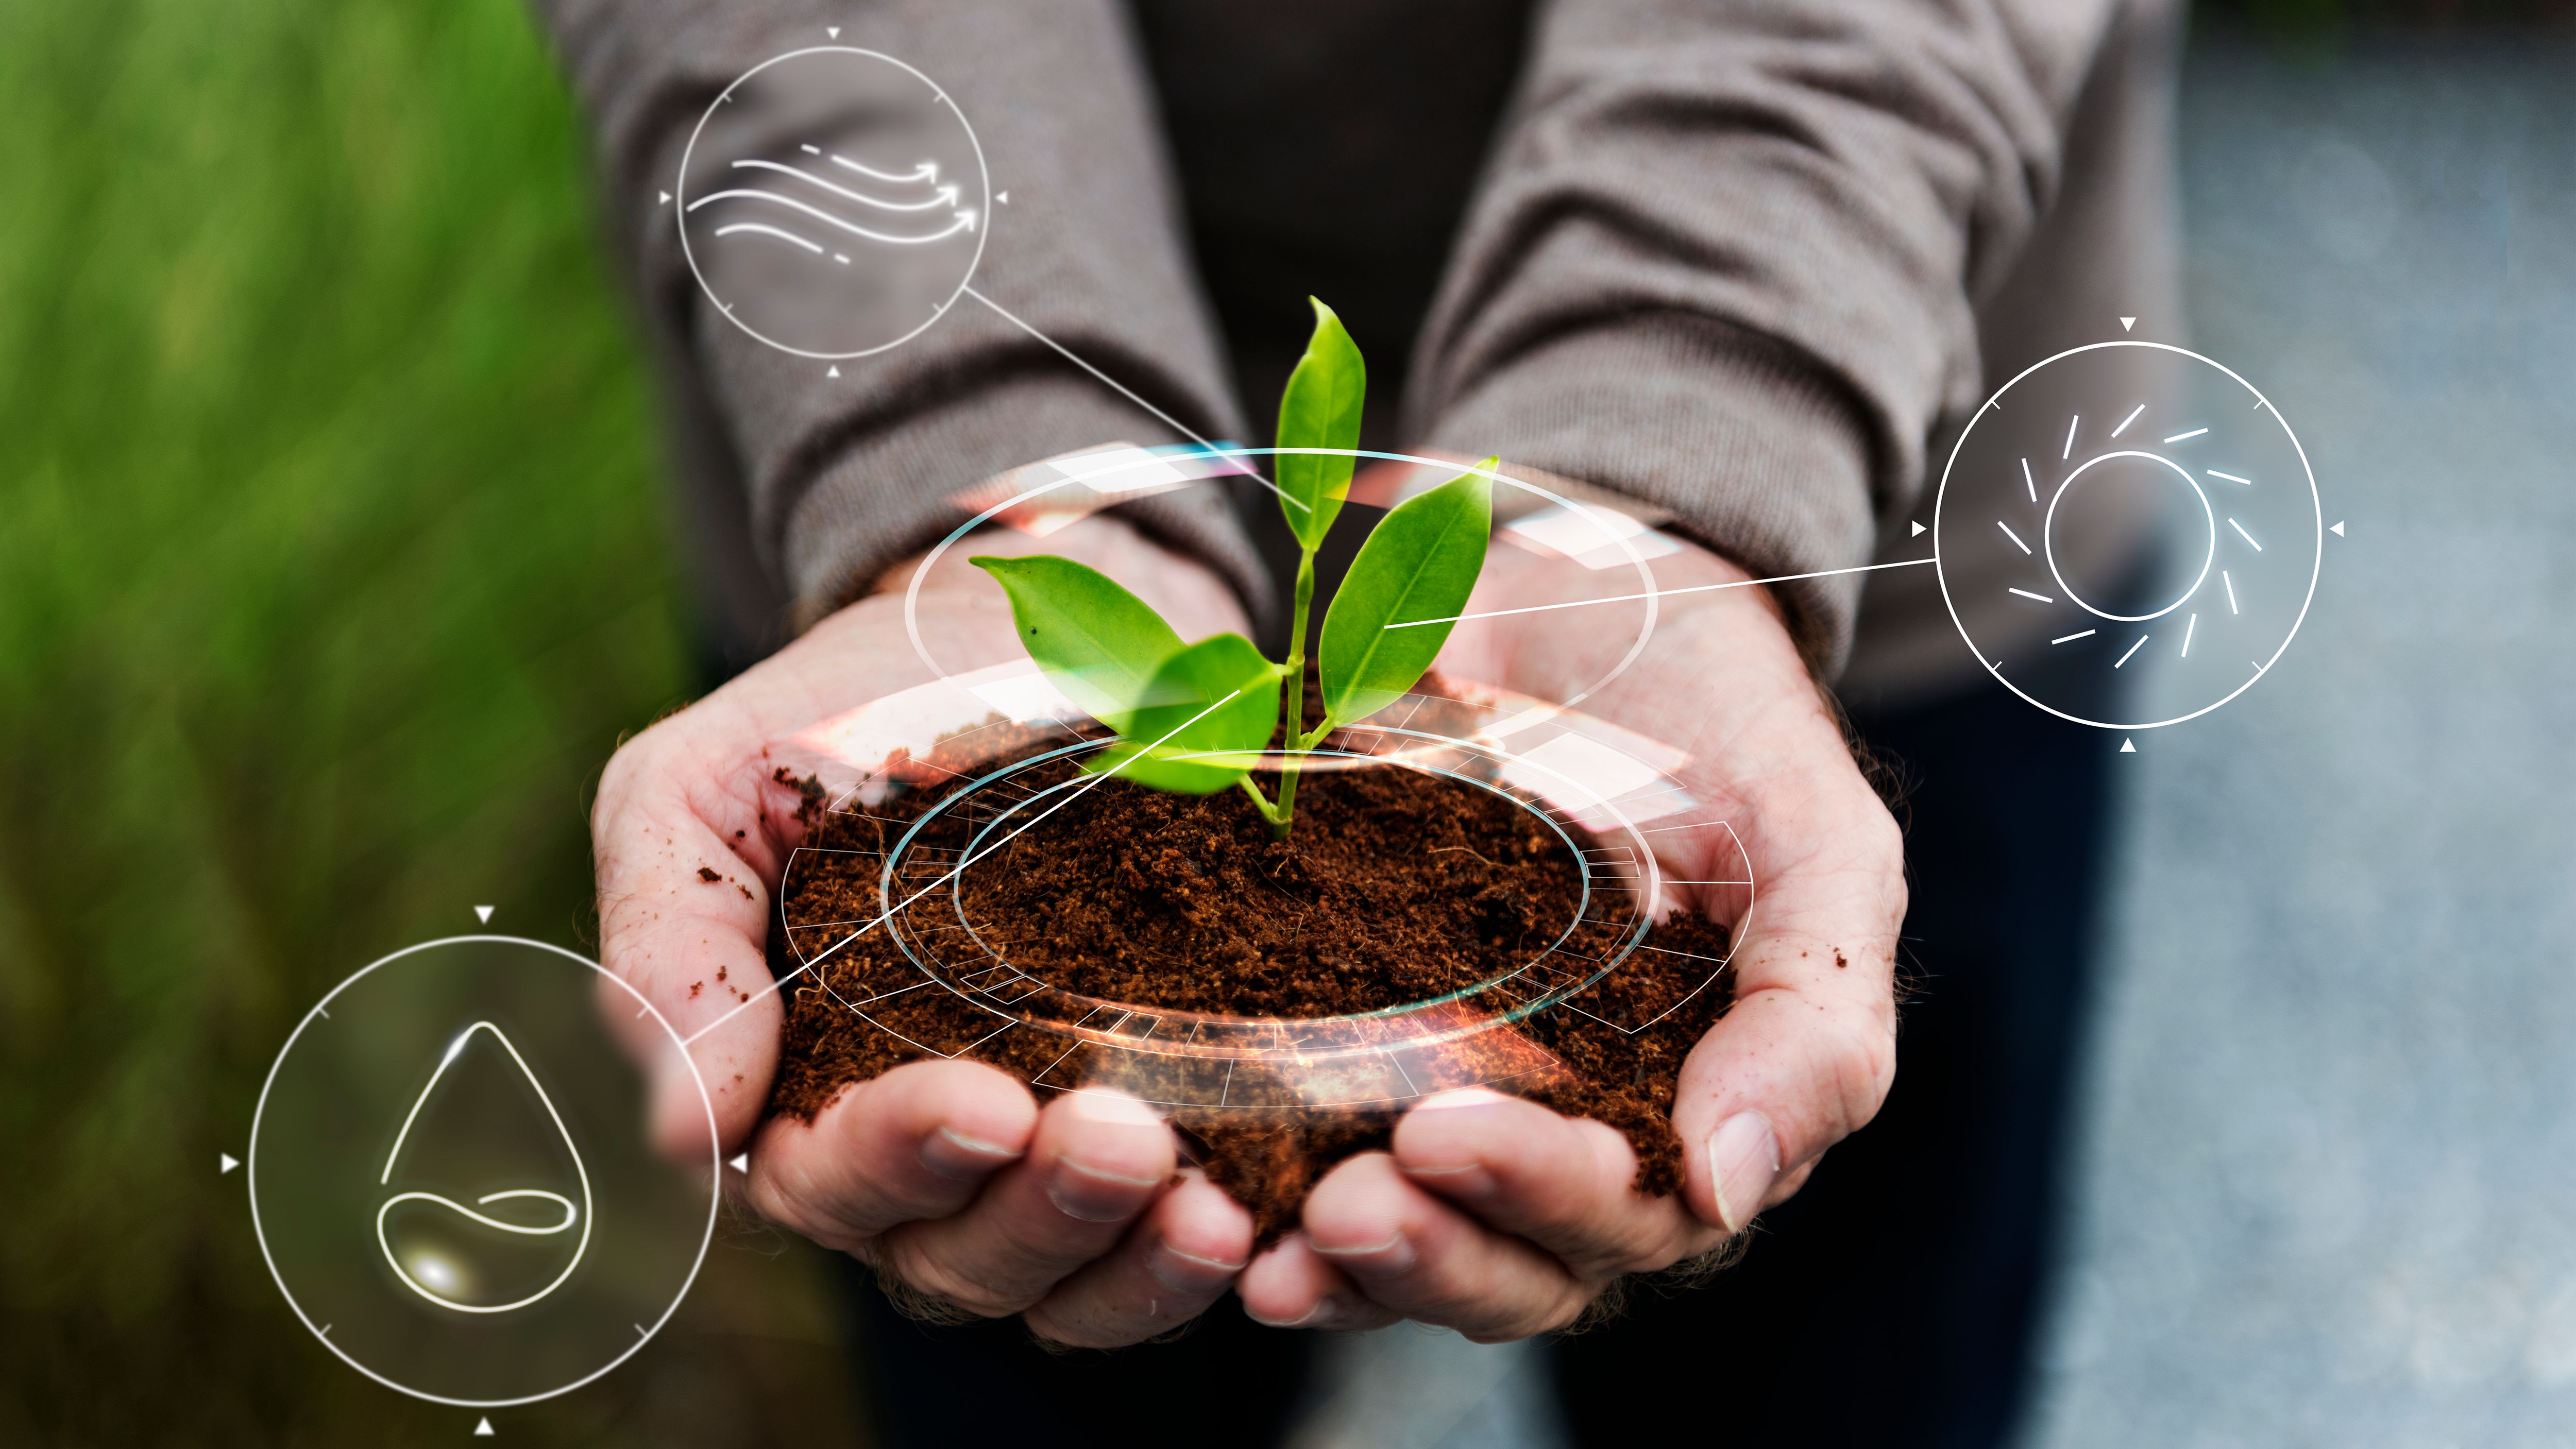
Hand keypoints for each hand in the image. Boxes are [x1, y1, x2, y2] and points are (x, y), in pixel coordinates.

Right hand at [590, 513, 1258, 1345]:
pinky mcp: (1163, 1130)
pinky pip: (1177, 1242)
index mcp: (794, 1096)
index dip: (901, 1158)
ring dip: (1137, 1261)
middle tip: (1120, 1138)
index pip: (829, 1180)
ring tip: (1211, 1208)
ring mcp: (1043, 1158)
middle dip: (1039, 1214)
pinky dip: (1216, 1247)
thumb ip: (671, 951)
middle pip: (961, 1257)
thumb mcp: (701, 794)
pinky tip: (1267, 1215)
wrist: (1014, 638)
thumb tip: (686, 1135)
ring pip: (1075, 1281)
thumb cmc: (834, 719)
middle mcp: (920, 1160)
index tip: (983, 1100)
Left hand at [1235, 533, 1904, 1338]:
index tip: (1447, 1133)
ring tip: (1272, 1243)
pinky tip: (1204, 1203)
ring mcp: (1456, 1091)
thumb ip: (1815, 1022)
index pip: (1625, 1218)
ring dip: (1342, 1262)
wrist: (1593, 594)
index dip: (1540, 1199)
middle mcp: (1572, 1136)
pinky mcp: (1351, 1032)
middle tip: (1348, 1203)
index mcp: (1691, 1117)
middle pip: (1508, 1264)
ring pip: (1407, 1237)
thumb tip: (1725, 1191)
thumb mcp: (1820, 851)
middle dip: (1428, 1252)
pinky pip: (1302, 1150)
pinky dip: (1260, 1192)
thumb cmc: (1730, 729)